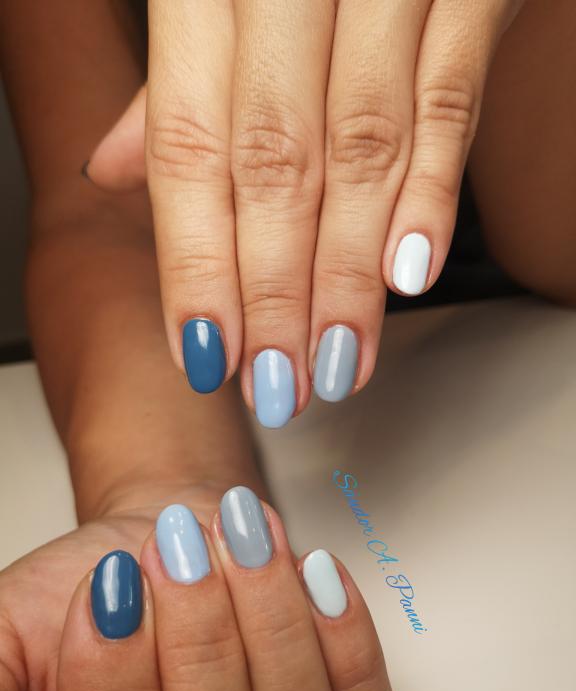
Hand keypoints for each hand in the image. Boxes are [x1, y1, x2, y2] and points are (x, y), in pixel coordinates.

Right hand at [0, 488, 394, 690]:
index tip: (114, 584)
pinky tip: (312, 570)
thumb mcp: (14, 640)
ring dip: (270, 624)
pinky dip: (345, 639)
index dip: (113, 679)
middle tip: (178, 548)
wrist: (167, 540)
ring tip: (238, 538)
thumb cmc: (104, 589)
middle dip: (196, 637)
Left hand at [87, 0, 524, 423]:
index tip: (210, 353)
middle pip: (272, 167)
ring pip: (360, 151)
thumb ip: (174, 80)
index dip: (197, 264)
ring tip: (339, 359)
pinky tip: (411, 273)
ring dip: (348, 272)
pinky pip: (450, 98)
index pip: (189, 150)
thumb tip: (114, 167)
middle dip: (274, 292)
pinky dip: (432, 191)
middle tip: (278, 382)